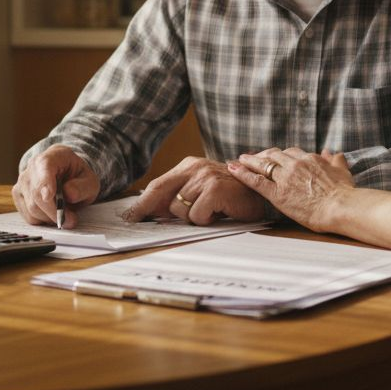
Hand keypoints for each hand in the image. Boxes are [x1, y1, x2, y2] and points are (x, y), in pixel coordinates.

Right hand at [12, 145, 100, 227]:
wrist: (66, 174)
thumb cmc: (77, 176)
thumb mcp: (89, 181)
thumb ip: (82, 187)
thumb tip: (69, 194)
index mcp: (53, 156)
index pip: (44, 166)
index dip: (45, 182)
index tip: (49, 196)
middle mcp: (33, 166)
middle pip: (37, 194)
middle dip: (54, 212)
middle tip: (71, 220)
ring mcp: (22, 180)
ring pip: (32, 208)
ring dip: (50, 218)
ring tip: (64, 214)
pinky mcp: (18, 194)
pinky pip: (28, 215)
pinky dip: (42, 220)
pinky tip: (52, 213)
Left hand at [123, 156, 268, 225]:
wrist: (262, 194)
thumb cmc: (231, 197)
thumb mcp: (202, 193)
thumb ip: (180, 197)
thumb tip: (152, 214)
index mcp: (189, 166)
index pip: (157, 185)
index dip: (141, 203)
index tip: (129, 217)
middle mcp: (195, 168)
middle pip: (161, 193)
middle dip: (153, 211)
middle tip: (148, 222)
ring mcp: (205, 177)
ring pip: (180, 210)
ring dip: (193, 218)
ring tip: (210, 212)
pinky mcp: (215, 189)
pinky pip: (196, 215)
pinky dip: (206, 220)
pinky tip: (219, 213)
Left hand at [228, 147, 352, 231]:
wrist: (341, 207)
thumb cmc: (345, 193)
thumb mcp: (342, 171)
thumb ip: (336, 160)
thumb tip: (333, 153)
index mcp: (310, 159)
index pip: (291, 152)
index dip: (281, 154)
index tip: (275, 155)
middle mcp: (295, 164)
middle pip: (274, 154)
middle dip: (262, 154)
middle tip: (253, 156)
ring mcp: (285, 178)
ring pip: (262, 164)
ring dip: (249, 161)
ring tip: (239, 160)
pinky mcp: (277, 193)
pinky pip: (256, 180)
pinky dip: (243, 174)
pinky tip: (233, 169)